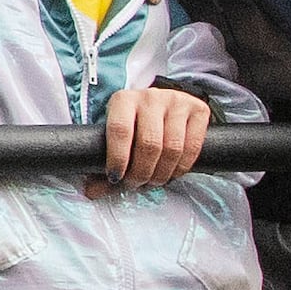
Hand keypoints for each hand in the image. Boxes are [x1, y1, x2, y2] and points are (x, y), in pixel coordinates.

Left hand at [97, 81, 211, 192]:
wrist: (162, 103)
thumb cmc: (133, 123)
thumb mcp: (115, 136)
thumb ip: (103, 163)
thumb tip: (92, 192)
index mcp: (123, 100)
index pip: (120, 131)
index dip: (118, 158)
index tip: (115, 177)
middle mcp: (151, 97)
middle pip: (149, 144)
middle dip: (141, 173)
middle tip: (136, 184)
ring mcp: (177, 101)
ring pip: (172, 148)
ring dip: (162, 174)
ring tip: (152, 181)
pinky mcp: (198, 109)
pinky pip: (192, 147)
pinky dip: (181, 168)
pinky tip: (171, 173)